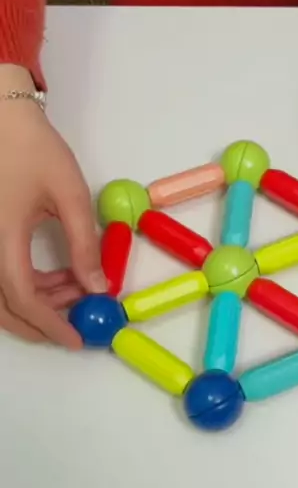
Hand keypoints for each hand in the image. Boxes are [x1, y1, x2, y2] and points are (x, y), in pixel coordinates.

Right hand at [0, 65, 105, 346]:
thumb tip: (99, 287)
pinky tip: (53, 276)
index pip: (23, 297)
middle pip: (3, 307)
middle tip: (78, 322)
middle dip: (41, 322)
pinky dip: (22, 286)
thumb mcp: (69, 194)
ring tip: (75, 288)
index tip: (77, 339)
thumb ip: (84, 244)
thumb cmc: (32, 148)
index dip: (50, 324)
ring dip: (34, 303)